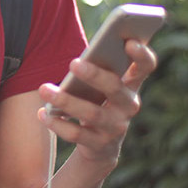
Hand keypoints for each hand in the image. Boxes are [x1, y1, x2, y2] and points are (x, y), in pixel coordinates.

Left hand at [37, 39, 157, 170]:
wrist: (100, 146)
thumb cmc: (97, 101)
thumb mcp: (101, 86)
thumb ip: (97, 69)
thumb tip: (77, 59)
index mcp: (131, 85)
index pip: (145, 67)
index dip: (141, 55)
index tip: (129, 42)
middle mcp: (128, 106)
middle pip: (115, 88)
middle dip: (94, 75)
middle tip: (73, 63)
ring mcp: (116, 127)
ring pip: (92, 113)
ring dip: (66, 100)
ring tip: (43, 88)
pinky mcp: (100, 145)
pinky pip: (77, 134)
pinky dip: (57, 123)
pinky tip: (43, 113)